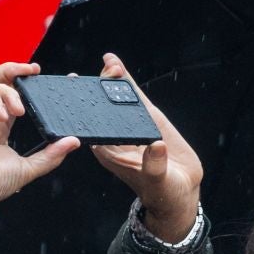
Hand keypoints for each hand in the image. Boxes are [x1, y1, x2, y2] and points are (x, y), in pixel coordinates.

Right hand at [0, 62, 81, 233]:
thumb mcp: (27, 168)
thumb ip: (50, 155)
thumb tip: (72, 142)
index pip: (11, 97)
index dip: (24, 85)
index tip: (41, 77)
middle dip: (15, 71)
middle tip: (33, 70)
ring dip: (8, 92)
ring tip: (19, 110)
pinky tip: (3, 116)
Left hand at [86, 53, 203, 239]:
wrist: (181, 189)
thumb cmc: (163, 192)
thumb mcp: (157, 181)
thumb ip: (154, 166)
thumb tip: (156, 145)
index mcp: (109, 152)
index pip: (89, 128)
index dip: (79, 112)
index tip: (72, 97)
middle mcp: (116, 135)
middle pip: (99, 108)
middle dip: (94, 90)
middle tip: (94, 75)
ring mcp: (131, 124)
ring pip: (115, 98)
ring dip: (109, 79)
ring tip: (108, 61)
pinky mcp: (148, 117)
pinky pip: (134, 96)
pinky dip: (126, 80)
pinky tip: (117, 64)